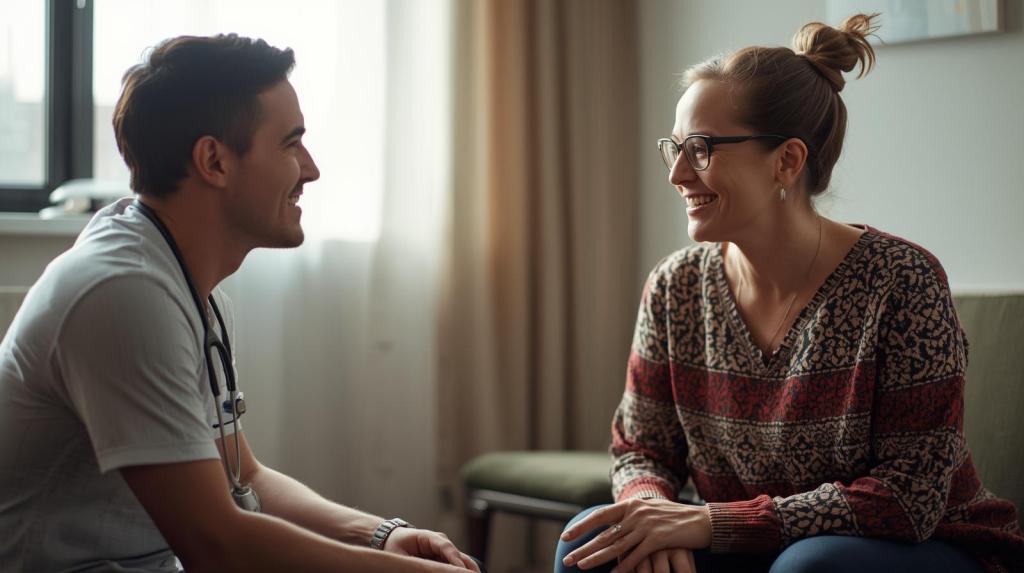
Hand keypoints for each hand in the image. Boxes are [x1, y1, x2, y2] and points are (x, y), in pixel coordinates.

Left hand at [383, 527, 480, 571]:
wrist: (393, 539)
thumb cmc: (395, 545)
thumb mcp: (401, 556)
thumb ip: (413, 564)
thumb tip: (423, 569)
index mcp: (429, 537)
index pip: (446, 547)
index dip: (455, 559)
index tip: (462, 571)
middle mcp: (440, 542)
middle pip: (458, 554)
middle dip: (467, 566)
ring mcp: (444, 549)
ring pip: (461, 560)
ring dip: (466, 570)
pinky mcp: (444, 557)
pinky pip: (454, 564)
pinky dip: (460, 571)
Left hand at [560, 498, 710, 571]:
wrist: (703, 520)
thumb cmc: (675, 517)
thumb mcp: (650, 511)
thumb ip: (631, 516)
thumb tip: (612, 524)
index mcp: (632, 505)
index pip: (600, 516)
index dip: (582, 526)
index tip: (566, 536)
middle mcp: (636, 514)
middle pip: (604, 535)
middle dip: (584, 547)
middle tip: (567, 558)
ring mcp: (647, 526)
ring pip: (616, 546)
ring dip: (597, 558)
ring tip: (581, 566)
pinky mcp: (658, 540)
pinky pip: (636, 556)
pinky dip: (624, 567)